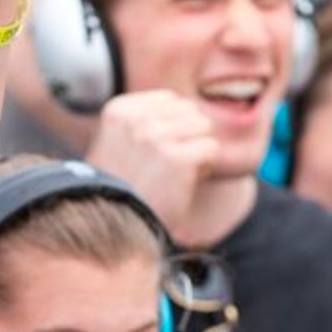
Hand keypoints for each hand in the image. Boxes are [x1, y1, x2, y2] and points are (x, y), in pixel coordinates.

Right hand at [86, 91, 217, 236]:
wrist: (119, 231)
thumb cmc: (127, 188)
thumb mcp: (123, 144)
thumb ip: (149, 120)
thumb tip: (193, 109)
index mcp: (120, 110)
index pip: (170, 100)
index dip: (172, 128)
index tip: (152, 155)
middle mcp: (135, 119)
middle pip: (190, 111)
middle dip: (187, 138)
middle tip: (166, 168)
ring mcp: (155, 137)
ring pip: (204, 127)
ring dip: (197, 152)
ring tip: (174, 175)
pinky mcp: (176, 159)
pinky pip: (212, 149)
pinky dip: (206, 168)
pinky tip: (184, 184)